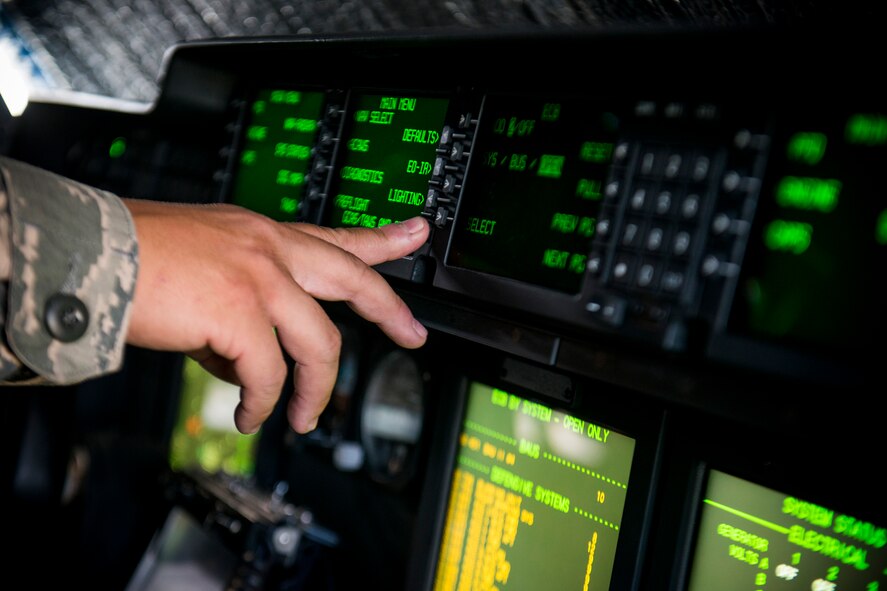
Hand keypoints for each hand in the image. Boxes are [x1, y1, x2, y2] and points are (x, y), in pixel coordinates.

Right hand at [122, 200, 428, 434]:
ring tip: (303, 417)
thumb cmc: (136, 258)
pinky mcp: (239, 312)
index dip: (381, 239)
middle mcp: (268, 249)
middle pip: (352, 279)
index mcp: (261, 235)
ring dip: (314, 391)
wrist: (89, 253)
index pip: (334, 236)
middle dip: (389, 310)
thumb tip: (252, 360)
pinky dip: (262, 403)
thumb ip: (242, 307)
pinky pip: (269, 373)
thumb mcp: (206, 265)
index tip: (415, 234)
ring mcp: (258, 277)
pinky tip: (247, 414)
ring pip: (318, 344)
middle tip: (412, 334)